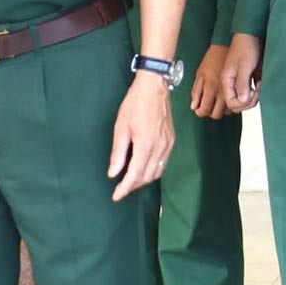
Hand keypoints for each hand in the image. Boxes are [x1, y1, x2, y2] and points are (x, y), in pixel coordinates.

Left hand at [109, 73, 173, 200]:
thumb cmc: (134, 104)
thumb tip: (113, 173)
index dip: (125, 188)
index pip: (135, 175)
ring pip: (157, 172)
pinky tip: (144, 167)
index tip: (116, 196)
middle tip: (121, 188)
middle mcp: (160, 148)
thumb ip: (118, 152)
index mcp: (145, 145)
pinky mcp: (172, 141)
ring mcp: (168, 145)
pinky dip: (153, 170)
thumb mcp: (121, 127)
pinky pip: (163, 163)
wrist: (154, 87)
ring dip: (144, 180)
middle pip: (147, 177)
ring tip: (131, 180)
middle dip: (133, 186)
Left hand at [190, 43, 231, 119]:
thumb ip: (196, 91)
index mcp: (212, 88)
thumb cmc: (214, 58)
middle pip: (216, 114)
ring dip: (221, 109)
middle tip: (207, 105)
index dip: (200, 112)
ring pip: (227, 112)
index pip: (205, 110)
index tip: (199, 109)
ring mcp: (233, 92)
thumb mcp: (200, 73)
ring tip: (216, 101)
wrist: (229, 46)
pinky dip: (229, 104)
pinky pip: (235, 104)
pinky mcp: (241, 90)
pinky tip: (225, 98)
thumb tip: (193, 106)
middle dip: (210, 112)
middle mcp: (223, 93)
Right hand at [222, 35, 261, 111]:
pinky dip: (254, 94)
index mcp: (226, 80)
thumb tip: (243, 100)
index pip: (231, 103)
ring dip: (252, 99)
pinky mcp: (241, 81)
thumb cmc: (246, 47)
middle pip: (235, 105)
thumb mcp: (245, 65)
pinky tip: (258, 85)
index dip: (244, 103)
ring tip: (259, 88)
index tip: (254, 93)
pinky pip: (245, 94)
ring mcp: (234, 82)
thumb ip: (242, 83)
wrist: (249, 35)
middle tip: (257, 92)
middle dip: (248, 103)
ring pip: (241, 101)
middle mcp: (228, 83)